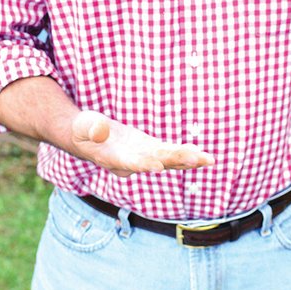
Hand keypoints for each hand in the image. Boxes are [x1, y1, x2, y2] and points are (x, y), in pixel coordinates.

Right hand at [71, 110, 214, 177]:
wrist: (86, 139)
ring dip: (188, 160)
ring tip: (208, 159)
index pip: (129, 162)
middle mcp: (130, 163)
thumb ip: (90, 127)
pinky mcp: (149, 151)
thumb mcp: (81, 125)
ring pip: (167, 161)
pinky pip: (170, 155)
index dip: (142, 163)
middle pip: (156, 162)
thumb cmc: (81, 130)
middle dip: (176, 159)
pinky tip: (202, 156)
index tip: (158, 165)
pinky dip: (185, 154)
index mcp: (112, 158)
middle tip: (196, 158)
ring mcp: (142, 158)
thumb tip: (100, 129)